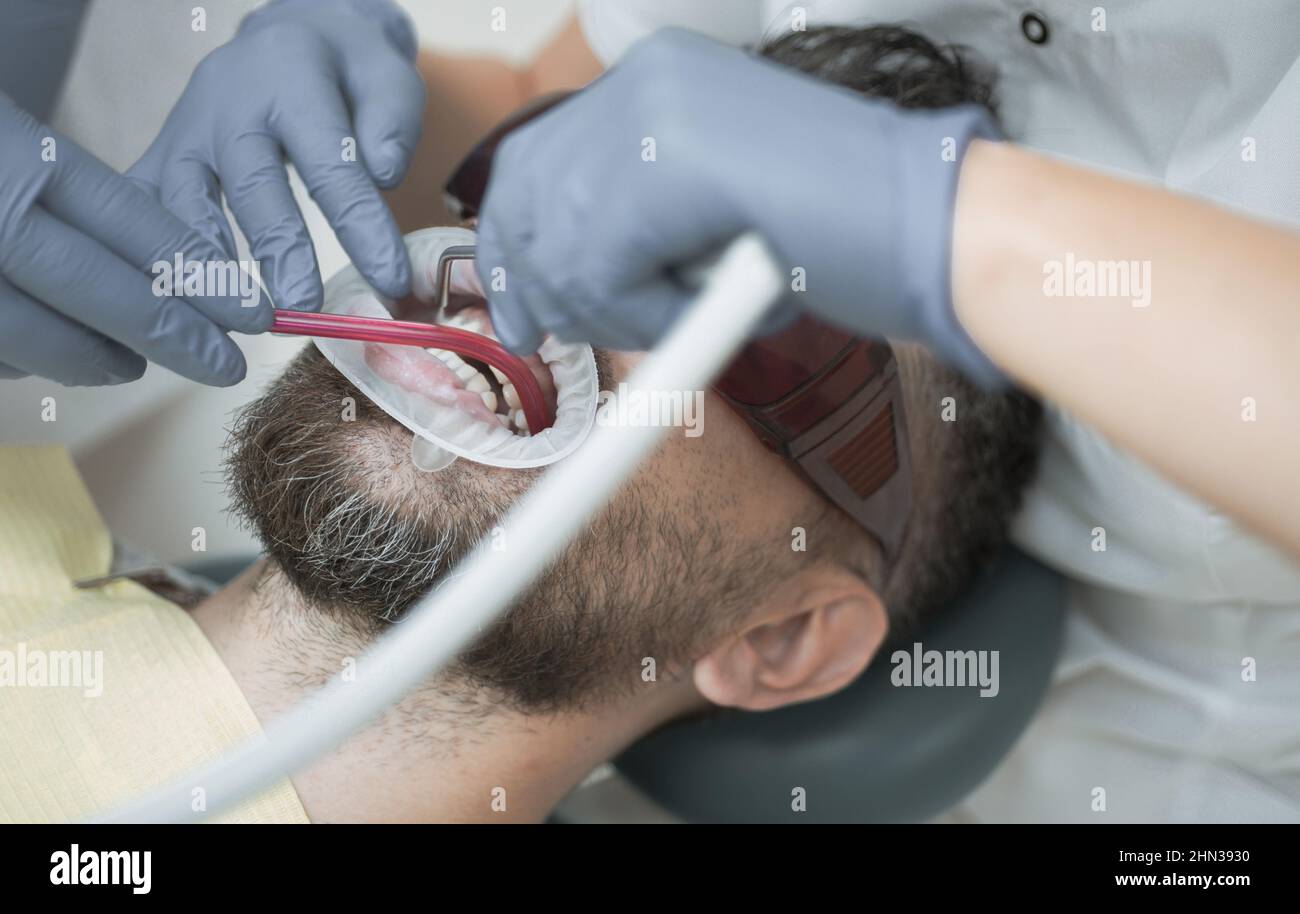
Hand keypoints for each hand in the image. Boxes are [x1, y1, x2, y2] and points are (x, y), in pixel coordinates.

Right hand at [0, 93, 265, 385]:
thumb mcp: (11, 90)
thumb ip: (63, 160)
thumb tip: (174, 250)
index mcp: (12, 152)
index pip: (128, 220)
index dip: (196, 273)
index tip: (252, 311)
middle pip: (91, 288)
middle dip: (168, 334)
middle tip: (225, 365)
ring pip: (31, 333)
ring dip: (89, 355)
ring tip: (129, 363)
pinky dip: (18, 356)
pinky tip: (44, 352)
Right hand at [128, 0, 425, 312]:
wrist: (290, 39)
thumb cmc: (348, 72)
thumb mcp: (387, 77)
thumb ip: (391, 123)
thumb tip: (383, 172)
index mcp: (291, 76)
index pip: (328, 159)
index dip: (360, 223)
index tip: (390, 280)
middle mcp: (228, 100)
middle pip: (250, 183)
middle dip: (278, 250)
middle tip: (303, 307)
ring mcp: (187, 130)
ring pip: (185, 202)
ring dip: (211, 267)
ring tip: (241, 322)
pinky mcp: (163, 156)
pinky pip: (148, 212)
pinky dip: (156, 261)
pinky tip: (177, 310)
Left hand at [475, 28, 1003, 384]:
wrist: (938, 223)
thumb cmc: (846, 234)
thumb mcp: (713, 215)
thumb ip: (632, 228)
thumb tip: (548, 288)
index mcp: (654, 81)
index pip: (534, 161)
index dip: (515, 241)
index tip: (521, 306)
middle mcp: (646, 79)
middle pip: (526, 198)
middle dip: (535, 286)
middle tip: (549, 335)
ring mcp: (657, 110)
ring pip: (564, 246)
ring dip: (615, 310)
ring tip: (690, 314)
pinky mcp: (673, 159)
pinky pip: (608, 271)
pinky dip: (651, 317)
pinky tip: (711, 306)